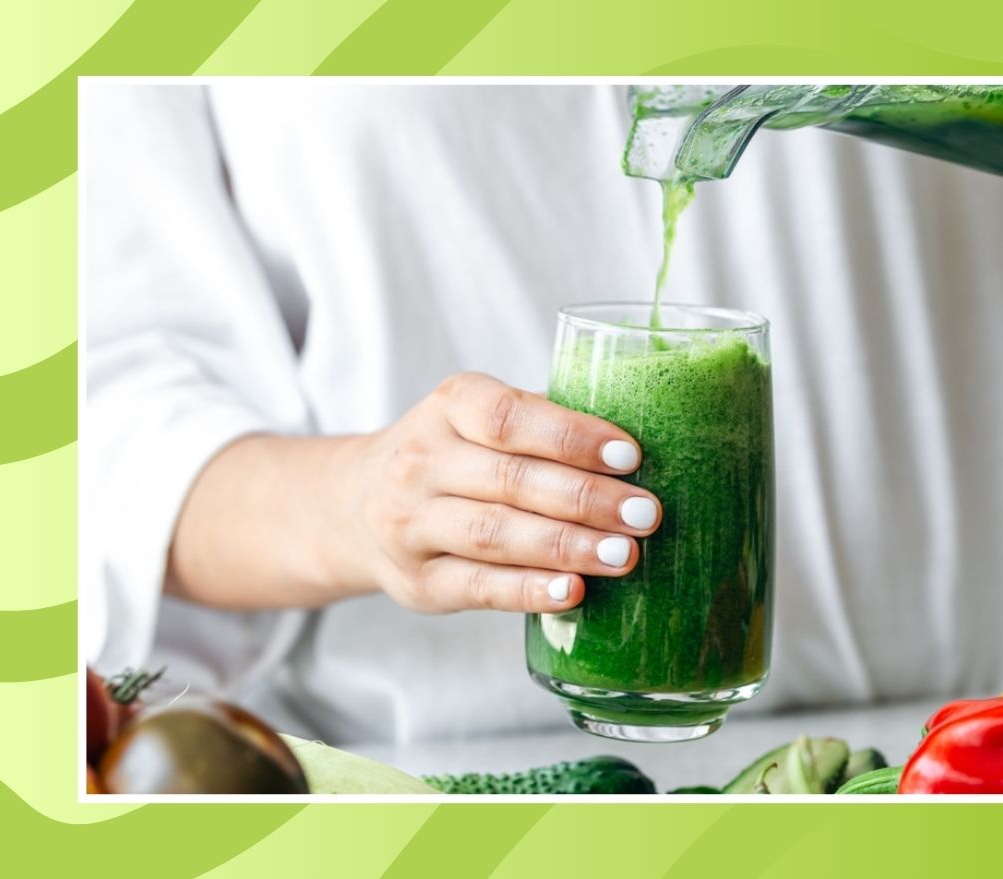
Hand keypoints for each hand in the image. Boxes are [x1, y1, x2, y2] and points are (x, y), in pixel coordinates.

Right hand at [336, 372, 661, 613]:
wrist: (356, 506)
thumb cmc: (455, 456)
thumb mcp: (483, 421)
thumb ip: (547, 427)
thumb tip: (645, 449)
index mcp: (451, 406)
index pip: (510, 417)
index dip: (572, 436)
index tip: (630, 455)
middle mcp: (421, 461)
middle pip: (510, 479)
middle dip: (587, 498)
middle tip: (647, 514)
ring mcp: (411, 524)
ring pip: (494, 534)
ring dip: (566, 546)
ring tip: (623, 555)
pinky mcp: (416, 582)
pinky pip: (478, 587)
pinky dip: (528, 591)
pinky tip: (573, 592)